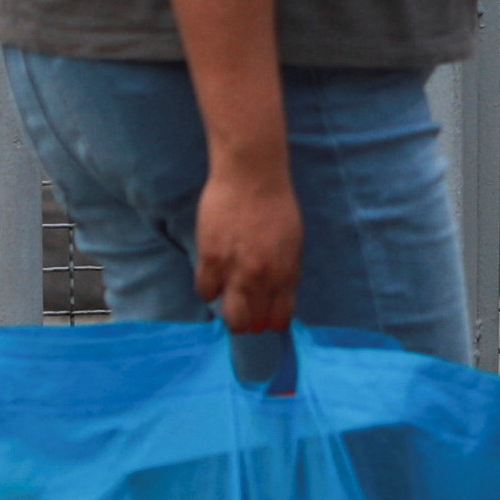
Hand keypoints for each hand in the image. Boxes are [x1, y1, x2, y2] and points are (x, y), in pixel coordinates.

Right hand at [193, 163, 302, 334]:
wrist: (253, 176)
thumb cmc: (277, 203)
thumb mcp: (293, 240)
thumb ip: (284, 269)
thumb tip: (276, 293)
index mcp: (287, 272)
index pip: (280, 317)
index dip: (270, 321)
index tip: (264, 317)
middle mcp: (263, 277)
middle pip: (252, 323)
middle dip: (248, 322)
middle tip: (243, 311)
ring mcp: (236, 270)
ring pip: (229, 315)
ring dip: (228, 309)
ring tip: (228, 295)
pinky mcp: (211, 259)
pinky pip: (206, 292)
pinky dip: (209, 288)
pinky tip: (213, 276)